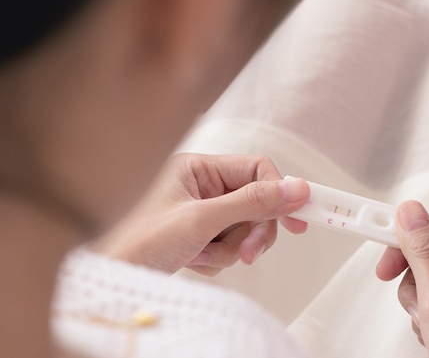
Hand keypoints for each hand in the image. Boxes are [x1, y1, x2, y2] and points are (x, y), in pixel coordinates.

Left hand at [91, 153, 308, 275]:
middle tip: (246, 253)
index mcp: (199, 168)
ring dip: (229, 249)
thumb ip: (252, 202)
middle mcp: (201, 185)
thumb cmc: (138, 243)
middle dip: (251, 232)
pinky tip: (192, 261)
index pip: (256, 170)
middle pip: (254, 202)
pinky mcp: (199, 234)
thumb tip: (296, 188)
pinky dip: (217, 258)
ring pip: (243, 228)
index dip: (280, 192)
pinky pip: (228, 244)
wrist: (109, 280)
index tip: (297, 220)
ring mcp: (200, 210)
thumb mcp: (202, 220)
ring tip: (201, 256)